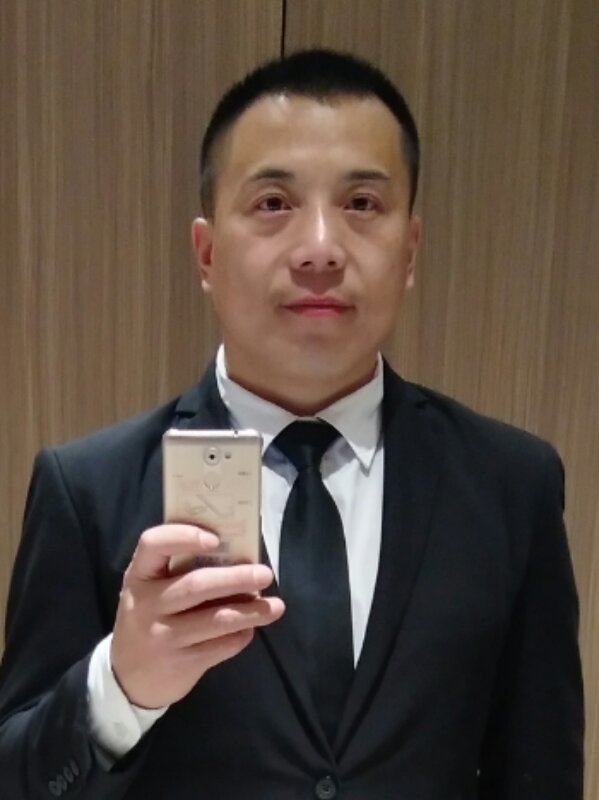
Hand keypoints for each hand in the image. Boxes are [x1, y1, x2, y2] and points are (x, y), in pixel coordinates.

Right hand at [111, 523, 284, 708]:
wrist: (127, 678)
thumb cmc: (150, 617)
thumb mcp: (152, 590)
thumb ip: (180, 570)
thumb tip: (238, 555)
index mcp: (139, 575)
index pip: (153, 544)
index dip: (184, 537)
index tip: (216, 538)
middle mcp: (145, 604)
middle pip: (195, 585)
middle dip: (236, 578)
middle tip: (265, 574)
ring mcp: (161, 636)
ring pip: (214, 620)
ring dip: (250, 611)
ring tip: (275, 606)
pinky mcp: (179, 664)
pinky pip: (219, 647)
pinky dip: (241, 636)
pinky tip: (251, 629)